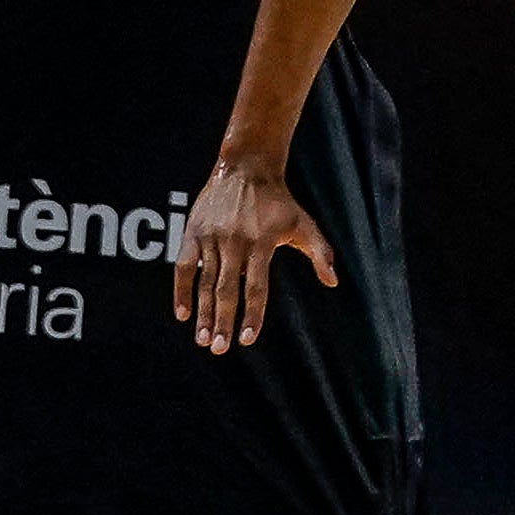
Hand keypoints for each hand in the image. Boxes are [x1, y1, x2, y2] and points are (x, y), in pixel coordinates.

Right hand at [175, 156, 337, 352]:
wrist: (247, 166)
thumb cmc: (278, 201)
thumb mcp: (303, 223)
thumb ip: (320, 252)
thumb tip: (333, 282)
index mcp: (262, 242)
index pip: (256, 287)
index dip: (251, 314)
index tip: (247, 340)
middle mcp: (235, 241)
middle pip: (227, 289)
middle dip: (222, 322)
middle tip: (218, 349)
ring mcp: (212, 237)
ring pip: (205, 282)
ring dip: (202, 313)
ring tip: (202, 340)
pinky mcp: (193, 232)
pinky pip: (183, 266)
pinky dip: (180, 290)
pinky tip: (181, 313)